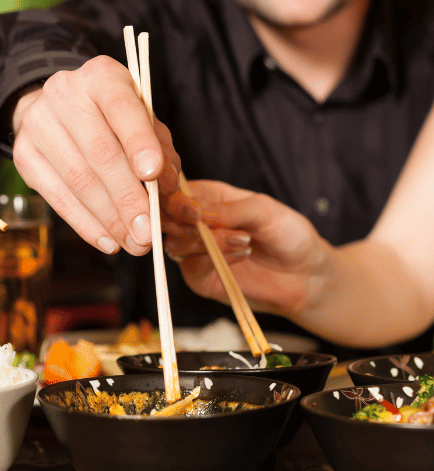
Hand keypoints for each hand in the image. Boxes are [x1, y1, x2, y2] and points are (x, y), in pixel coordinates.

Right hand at [10, 55, 180, 255]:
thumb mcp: (143, 123)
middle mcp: (64, 94)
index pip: (122, 108)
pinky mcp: (23, 155)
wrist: (55, 111)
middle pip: (99, 153)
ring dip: (110, 219)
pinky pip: (57, 197)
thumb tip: (171, 198)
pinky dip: (86, 225)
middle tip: (148, 232)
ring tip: (134, 243)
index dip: (140, 143)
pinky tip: (108, 241)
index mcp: (102, 77)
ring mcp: (38, 124)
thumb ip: (162, 155)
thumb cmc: (110, 119)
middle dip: (127, 198)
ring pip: (78, 180)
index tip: (155, 176)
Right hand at [161, 180, 327, 316]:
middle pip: (164, 219)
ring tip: (243, 241)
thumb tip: (195, 211)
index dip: (175, 200)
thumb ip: (229, 209)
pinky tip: (240, 255)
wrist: (307, 275)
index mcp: (208, 197)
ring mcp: (196, 251)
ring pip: (174, 244)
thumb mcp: (265, 210)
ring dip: (207, 243)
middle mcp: (196, 223)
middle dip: (183, 223)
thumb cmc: (289, 234)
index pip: (175, 192)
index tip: (193, 211)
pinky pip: (190, 268)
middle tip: (210, 227)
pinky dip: (213, 261)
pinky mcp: (201, 277)